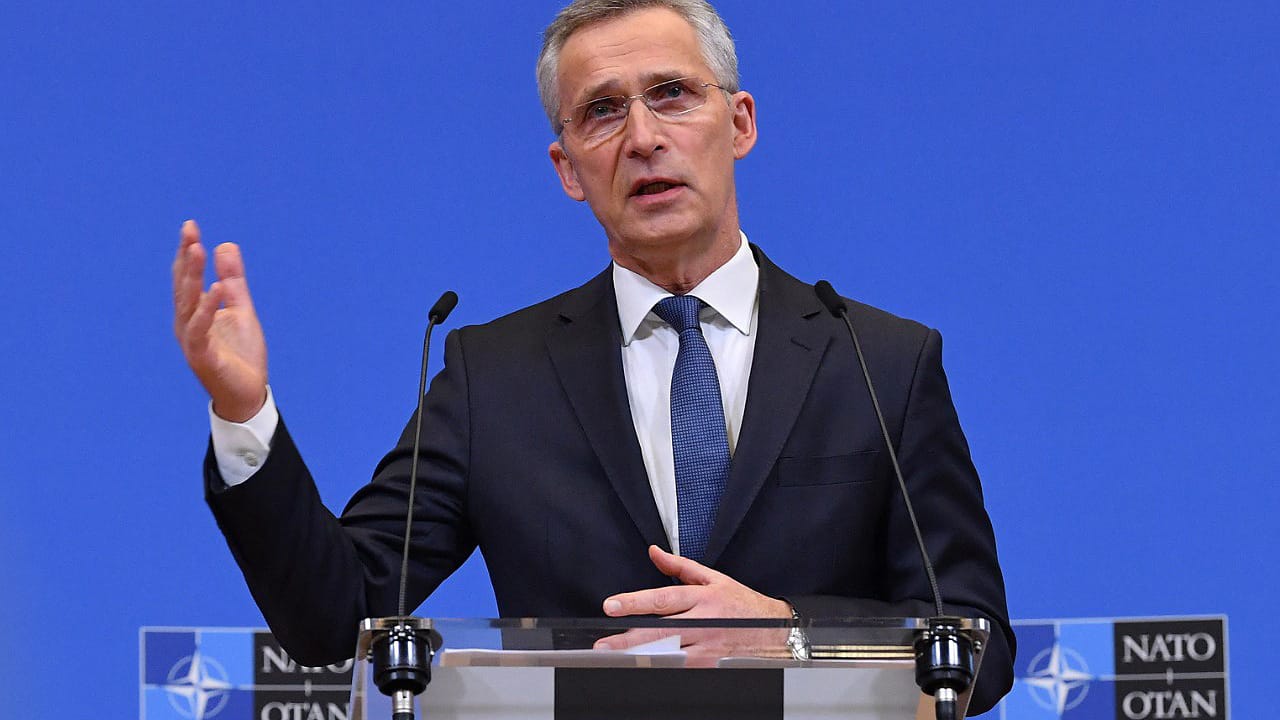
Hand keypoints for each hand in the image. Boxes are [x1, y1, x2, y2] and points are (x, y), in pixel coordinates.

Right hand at [172, 219, 268, 421]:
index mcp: (193, 312)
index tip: (190, 225)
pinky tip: (216, 288)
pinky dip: (207, 308)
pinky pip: (201, 328)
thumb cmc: (240, 353)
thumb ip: (233, 280)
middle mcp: (187, 324)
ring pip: (187, 303)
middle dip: (186, 257)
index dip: (187, 252)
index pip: (187, 277)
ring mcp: (192, 340)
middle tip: (189, 230)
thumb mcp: (240, 309)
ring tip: (198, 249)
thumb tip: (225, 244)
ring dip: (191, 276)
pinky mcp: (203, 355)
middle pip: (183, 285)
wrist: (247, 393)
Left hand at [595, 546, 791, 663]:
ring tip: (617, 658)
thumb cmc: (741, 604)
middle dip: (629, 639)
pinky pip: (682, 667)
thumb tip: (654, 553)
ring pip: (669, 654)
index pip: (663, 599)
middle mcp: (704, 623)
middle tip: (604, 644)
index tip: (612, 606)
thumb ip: (679, 566)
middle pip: (661, 632)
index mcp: (702, 598)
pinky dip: (663, 666)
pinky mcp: (710, 665)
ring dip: (642, 656)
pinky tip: (644, 666)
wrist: (773, 630)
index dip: (635, 602)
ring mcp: (707, 647)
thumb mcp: (713, 578)